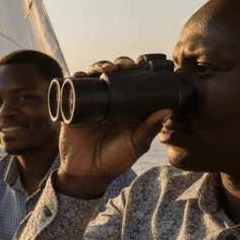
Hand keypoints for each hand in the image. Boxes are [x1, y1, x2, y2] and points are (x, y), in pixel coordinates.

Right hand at [55, 57, 172, 197]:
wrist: (88, 175)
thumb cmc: (115, 160)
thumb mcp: (136, 145)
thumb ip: (149, 129)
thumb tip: (168, 110)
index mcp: (125, 106)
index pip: (130, 80)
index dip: (134, 69)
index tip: (139, 65)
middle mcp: (107, 101)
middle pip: (111, 73)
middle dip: (117, 64)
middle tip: (123, 66)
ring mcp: (89, 103)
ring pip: (92, 76)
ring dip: (97, 67)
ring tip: (105, 69)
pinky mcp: (71, 108)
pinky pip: (71, 89)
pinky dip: (75, 79)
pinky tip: (82, 76)